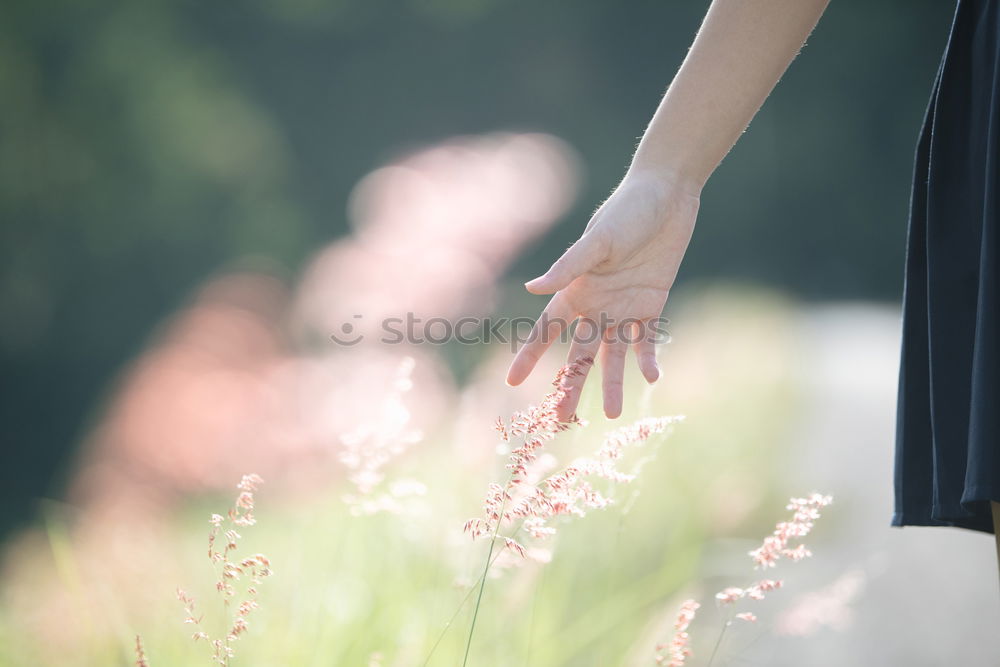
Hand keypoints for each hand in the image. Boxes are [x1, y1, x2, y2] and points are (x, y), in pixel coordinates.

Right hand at [505, 170, 699, 419]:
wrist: (667, 194)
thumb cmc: (627, 211)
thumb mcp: (599, 240)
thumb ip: (568, 266)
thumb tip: (532, 289)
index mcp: (575, 290)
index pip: (546, 331)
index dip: (530, 356)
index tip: (512, 382)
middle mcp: (596, 304)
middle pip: (578, 354)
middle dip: (570, 385)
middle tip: (563, 419)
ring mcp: (624, 307)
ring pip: (614, 355)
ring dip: (613, 383)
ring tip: (614, 413)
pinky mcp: (652, 304)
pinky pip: (647, 340)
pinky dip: (648, 359)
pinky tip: (652, 378)